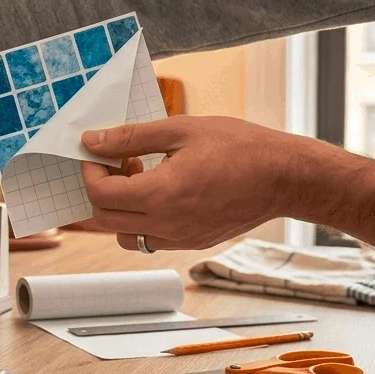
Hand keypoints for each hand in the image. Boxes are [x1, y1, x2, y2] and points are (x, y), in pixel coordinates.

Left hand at [79, 116, 310, 251]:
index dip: (89, 172)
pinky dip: (140, 221)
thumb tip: (92, 140)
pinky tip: (158, 192)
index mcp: (161, 195)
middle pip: (104, 219)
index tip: (96, 152)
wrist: (286, 177)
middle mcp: (167, 225)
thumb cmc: (240, 147)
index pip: (100, 195)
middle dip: (98, 190)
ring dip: (117, 209)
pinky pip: (149, 240)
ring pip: (123, 236)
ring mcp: (180, 239)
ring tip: (137, 178)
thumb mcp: (180, 130)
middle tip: (113, 163)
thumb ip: (131, 137)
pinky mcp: (192, 243)